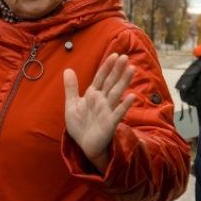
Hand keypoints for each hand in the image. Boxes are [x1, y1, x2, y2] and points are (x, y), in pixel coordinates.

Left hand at [63, 53, 135, 172]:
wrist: (83, 145)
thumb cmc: (80, 125)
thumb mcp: (71, 104)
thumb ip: (71, 88)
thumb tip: (68, 69)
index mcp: (93, 95)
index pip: (101, 78)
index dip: (107, 67)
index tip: (114, 55)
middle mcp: (102, 100)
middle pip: (111, 82)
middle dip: (117, 70)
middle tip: (125, 57)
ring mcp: (107, 111)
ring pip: (116, 93)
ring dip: (124, 82)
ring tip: (131, 69)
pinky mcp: (110, 123)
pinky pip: (118, 113)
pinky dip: (124, 105)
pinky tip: (132, 96)